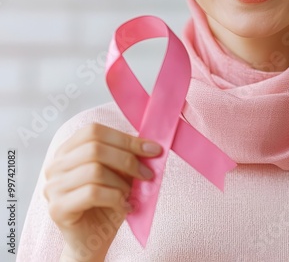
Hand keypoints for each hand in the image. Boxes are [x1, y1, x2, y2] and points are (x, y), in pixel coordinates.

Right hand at [43, 123, 161, 260]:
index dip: (125, 138)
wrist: (93, 240)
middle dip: (128, 159)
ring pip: (94, 170)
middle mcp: (56, 165)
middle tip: (147, 174)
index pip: (94, 131)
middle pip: (94, 148)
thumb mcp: (120, 173)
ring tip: (131, 194)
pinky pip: (92, 193)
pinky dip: (115, 198)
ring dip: (121, 183)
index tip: (153, 149)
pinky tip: (124, 206)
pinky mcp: (57, 208)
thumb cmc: (107, 202)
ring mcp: (53, 187)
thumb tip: (150, 144)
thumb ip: (128, 155)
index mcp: (68, 149)